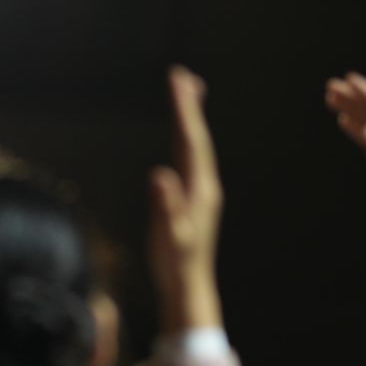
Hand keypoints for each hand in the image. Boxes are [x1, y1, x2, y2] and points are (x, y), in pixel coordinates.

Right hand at [149, 66, 223, 333]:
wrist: (189, 289)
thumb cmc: (176, 265)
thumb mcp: (169, 236)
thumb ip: (166, 205)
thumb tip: (161, 174)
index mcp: (199, 189)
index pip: (191, 141)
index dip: (184, 110)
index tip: (178, 80)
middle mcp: (204, 186)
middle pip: (196, 138)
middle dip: (189, 107)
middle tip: (182, 76)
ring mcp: (200, 194)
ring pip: (195, 149)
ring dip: (189, 121)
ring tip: (188, 96)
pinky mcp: (193, 202)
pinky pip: (190, 162)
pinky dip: (185, 143)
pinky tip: (182, 142)